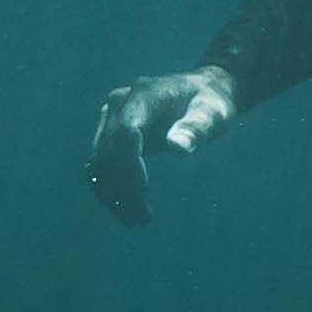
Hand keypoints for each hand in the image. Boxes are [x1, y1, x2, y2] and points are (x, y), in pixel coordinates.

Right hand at [88, 67, 234, 226]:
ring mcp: (111, 119)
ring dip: (112, 195)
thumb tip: (178, 149)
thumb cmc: (210, 102)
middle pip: (108, 151)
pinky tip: (128, 210)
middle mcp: (119, 104)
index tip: (143, 194)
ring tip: (136, 220)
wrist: (201, 90)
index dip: (130, 166)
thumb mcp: (213, 114)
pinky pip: (100, 165)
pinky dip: (110, 189)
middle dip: (122, 189)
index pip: (126, 132)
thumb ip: (196, 129)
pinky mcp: (110, 134)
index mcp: (143, 95)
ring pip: (98, 162)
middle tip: (142, 220)